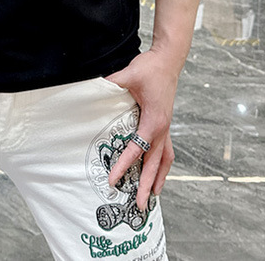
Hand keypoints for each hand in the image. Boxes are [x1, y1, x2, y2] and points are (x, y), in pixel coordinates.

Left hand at [105, 50, 179, 209]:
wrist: (168, 60)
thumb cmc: (150, 68)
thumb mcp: (129, 74)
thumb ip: (112, 84)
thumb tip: (95, 89)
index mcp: (154, 120)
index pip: (137, 148)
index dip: (124, 165)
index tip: (113, 179)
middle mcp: (163, 128)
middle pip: (155, 163)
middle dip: (146, 185)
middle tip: (137, 205)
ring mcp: (166, 127)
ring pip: (164, 159)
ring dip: (159, 178)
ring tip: (152, 197)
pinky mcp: (164, 124)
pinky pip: (166, 150)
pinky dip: (162, 165)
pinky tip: (157, 172)